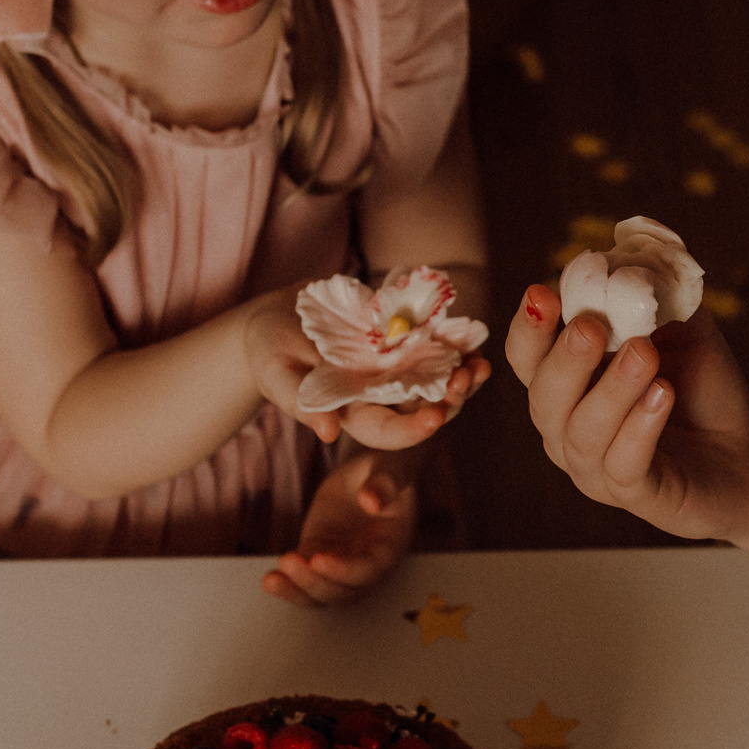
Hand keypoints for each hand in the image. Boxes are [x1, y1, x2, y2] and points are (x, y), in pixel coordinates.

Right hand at [244, 284, 490, 450]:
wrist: (279, 315)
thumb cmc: (267, 349)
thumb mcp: (274, 371)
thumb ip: (298, 402)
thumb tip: (327, 433)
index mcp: (350, 413)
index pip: (386, 431)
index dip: (412, 429)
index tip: (437, 418)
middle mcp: (378, 395)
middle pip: (420, 406)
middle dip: (449, 398)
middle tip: (469, 380)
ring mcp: (393, 368)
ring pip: (435, 378)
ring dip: (460, 373)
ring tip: (481, 364)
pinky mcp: (401, 340)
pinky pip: (434, 344)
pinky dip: (455, 343)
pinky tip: (476, 336)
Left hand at [263, 447, 418, 605]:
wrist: (369, 474)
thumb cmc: (385, 471)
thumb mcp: (389, 470)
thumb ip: (385, 485)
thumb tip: (372, 500)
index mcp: (389, 548)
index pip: (367, 571)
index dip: (343, 570)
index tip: (318, 559)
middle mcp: (367, 565)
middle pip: (342, 591)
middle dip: (314, 582)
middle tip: (289, 561)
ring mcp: (341, 564)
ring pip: (321, 593)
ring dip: (297, 591)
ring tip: (272, 581)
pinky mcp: (318, 555)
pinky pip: (304, 579)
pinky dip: (288, 584)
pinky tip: (270, 580)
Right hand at [503, 282, 748, 542]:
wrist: (748, 456)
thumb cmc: (701, 389)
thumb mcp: (685, 327)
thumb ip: (657, 290)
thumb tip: (627, 252)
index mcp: (569, 385)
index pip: (528, 358)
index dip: (529, 328)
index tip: (542, 293)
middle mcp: (569, 429)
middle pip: (543, 398)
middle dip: (564, 359)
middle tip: (591, 326)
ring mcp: (597, 469)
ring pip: (581, 434)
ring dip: (610, 390)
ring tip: (645, 355)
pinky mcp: (638, 497)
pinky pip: (623, 466)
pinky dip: (639, 428)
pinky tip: (662, 395)